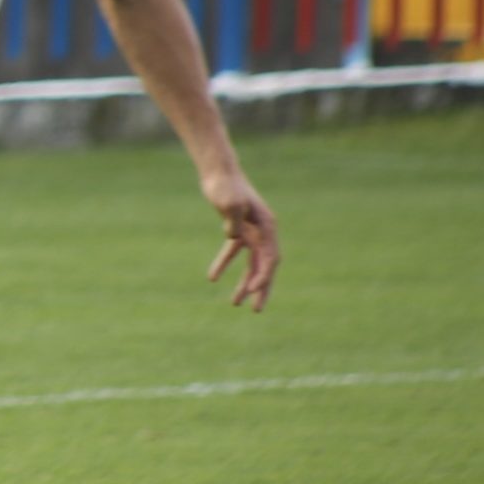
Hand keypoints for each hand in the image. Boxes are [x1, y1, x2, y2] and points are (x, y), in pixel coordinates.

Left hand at [200, 169, 279, 310]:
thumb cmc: (224, 185)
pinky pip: (233, 252)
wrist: (217, 172)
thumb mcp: (229, 200)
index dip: (263, 276)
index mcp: (267, 226)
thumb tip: (232, 236)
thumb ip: (233, 218)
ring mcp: (251, 231)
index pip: (270, 258)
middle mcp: (263, 231)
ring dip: (244, 282)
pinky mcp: (237, 229)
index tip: (250, 291)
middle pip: (266, 266)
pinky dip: (224, 264)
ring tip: (234, 303)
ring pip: (251, 263)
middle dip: (261, 289)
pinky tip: (212, 278)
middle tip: (256, 310)